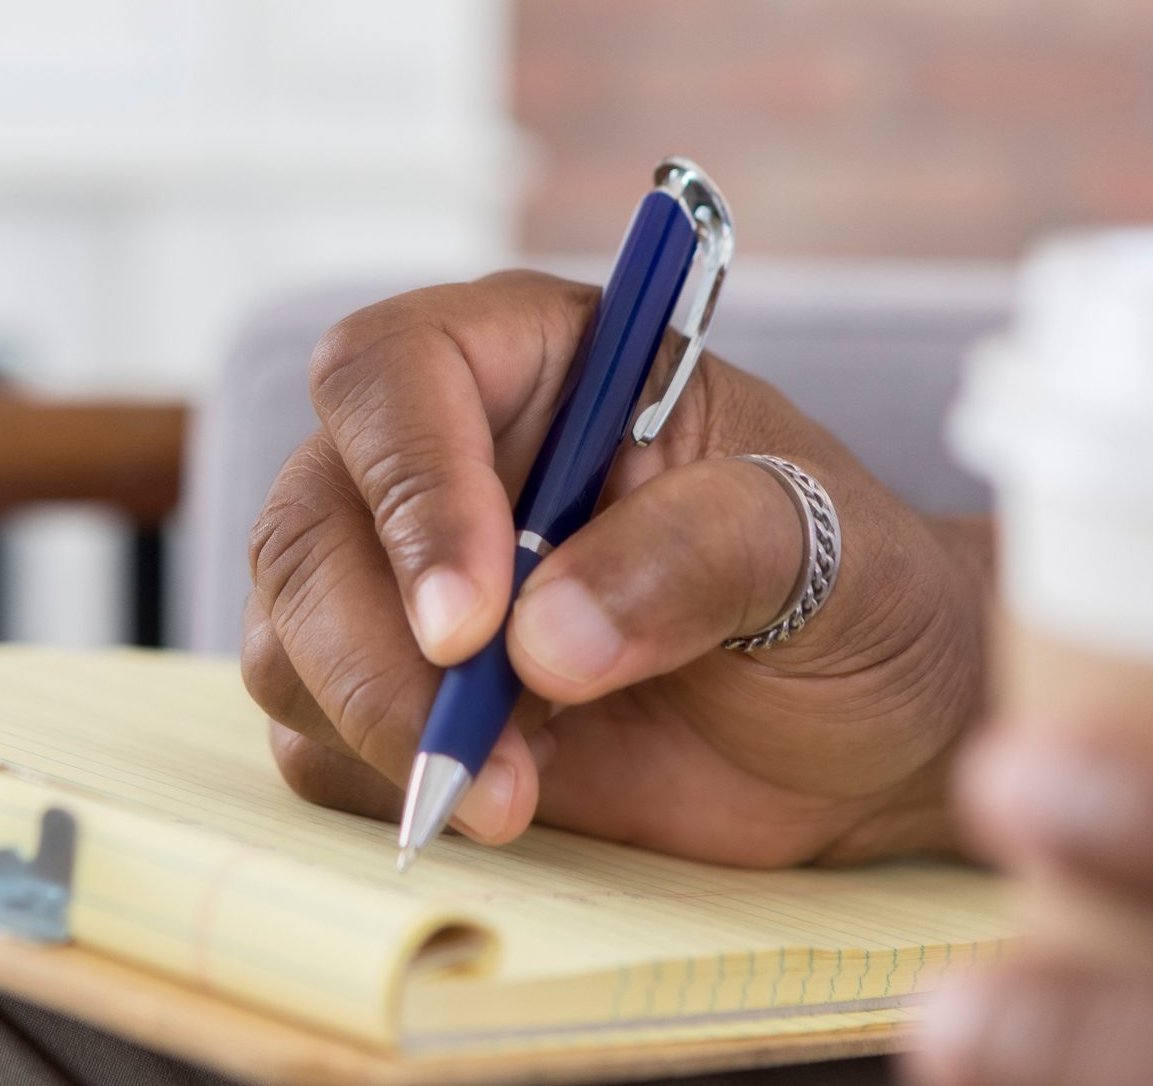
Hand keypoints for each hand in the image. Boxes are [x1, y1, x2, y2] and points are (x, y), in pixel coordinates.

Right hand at [241, 269, 987, 866]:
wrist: (864, 728)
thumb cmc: (851, 590)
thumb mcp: (819, 547)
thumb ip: (697, 557)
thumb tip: (544, 637)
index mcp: (536, 359)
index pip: (393, 371)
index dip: (409, 484)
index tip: (473, 622)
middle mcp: (444, 453)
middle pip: (308, 520)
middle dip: (375, 650)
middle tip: (481, 750)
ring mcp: (401, 577)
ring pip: (287, 634)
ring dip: (382, 728)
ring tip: (526, 786)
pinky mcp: (396, 690)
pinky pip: (315, 735)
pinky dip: (388, 781)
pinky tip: (514, 792)